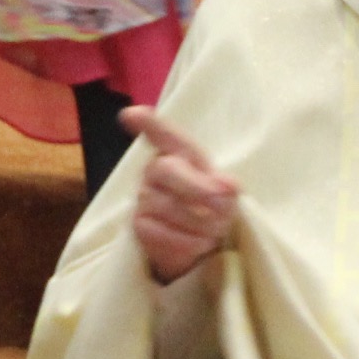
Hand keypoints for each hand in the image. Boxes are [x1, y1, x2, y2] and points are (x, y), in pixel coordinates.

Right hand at [119, 107, 236, 284]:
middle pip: (168, 171)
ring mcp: (142, 198)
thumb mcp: (226, 193)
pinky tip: (201, 243)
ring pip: (171, 207)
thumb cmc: (212, 207)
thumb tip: (226, 187)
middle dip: (199, 189)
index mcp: (177, 154)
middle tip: (224, 206)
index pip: (163, 134)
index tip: (132, 115)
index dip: (148, 123)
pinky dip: (190, 242)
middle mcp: (154, 170)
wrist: (198, 242)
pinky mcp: (139, 226)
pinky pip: (165, 234)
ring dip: (203, 223)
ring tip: (216, 230)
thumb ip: (226, 187)